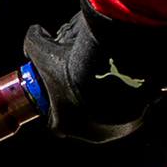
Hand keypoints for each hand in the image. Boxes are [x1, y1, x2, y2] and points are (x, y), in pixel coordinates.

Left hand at [20, 6, 166, 146]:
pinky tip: (123, 86)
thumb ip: (33, 42)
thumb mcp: (44, 49)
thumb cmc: (74, 65)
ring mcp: (112, 131)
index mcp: (62, 123)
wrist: (112, 70)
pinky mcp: (133, 124)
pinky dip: (126, 104)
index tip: (61, 91)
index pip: (54, 121)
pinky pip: (128, 115)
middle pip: (81, 123)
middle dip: (82, 106)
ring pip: (107, 121)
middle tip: (86, 84)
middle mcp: (87, 134)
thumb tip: (37, 32)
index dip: (56, 106)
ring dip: (105, 107)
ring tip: (106, 84)